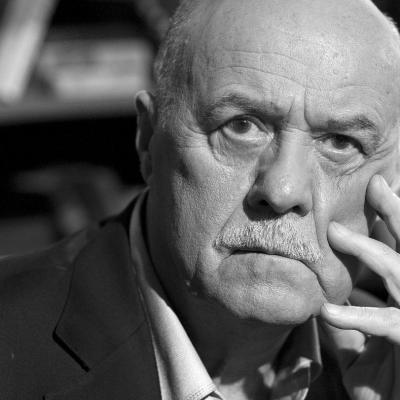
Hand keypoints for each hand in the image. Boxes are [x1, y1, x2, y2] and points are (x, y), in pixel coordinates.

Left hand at [320, 174, 399, 399]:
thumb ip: (361, 317)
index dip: (396, 215)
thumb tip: (333, 301)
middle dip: (397, 212)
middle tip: (378, 183)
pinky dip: (356, 316)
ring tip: (335, 232)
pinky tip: (327, 311)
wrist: (399, 395)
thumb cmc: (394, 376)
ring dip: (368, 249)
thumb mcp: (377, 336)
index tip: (384, 184)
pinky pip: (384, 322)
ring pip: (396, 269)